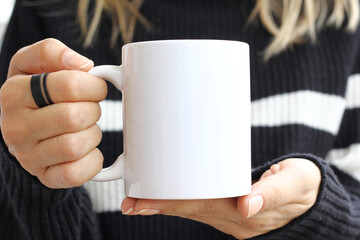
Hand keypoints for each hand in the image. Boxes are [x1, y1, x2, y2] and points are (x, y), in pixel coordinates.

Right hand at [0, 38, 106, 187]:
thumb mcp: (32, 64)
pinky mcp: (45, 176)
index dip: (93, 85)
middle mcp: (16, 127)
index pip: (68, 85)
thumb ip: (51, 52)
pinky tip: (86, 150)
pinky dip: (92, 161)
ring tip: (85, 128)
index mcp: (14, 93)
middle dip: (93, 110)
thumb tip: (82, 64)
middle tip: (89, 109)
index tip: (95, 88)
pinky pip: (76, 174)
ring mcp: (28, 156)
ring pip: (76, 146)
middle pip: (74, 117)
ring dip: (92, 135)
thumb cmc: (35, 94)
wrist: (22, 130)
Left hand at [121, 158, 320, 238]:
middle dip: (158, 206)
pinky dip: (182, 202)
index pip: (201, 207)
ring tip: (137, 200)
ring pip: (193, 211)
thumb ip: (272, 192)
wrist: (311, 198)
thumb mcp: (295, 182)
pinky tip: (167, 196)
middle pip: (190, 211)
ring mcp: (232, 217)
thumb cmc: (303, 186)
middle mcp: (235, 219)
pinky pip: (202, 208)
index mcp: (247, 213)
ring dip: (166, 205)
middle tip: (129, 202)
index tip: (143, 203)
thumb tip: (247, 204)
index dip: (171, 204)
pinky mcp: (232, 210)